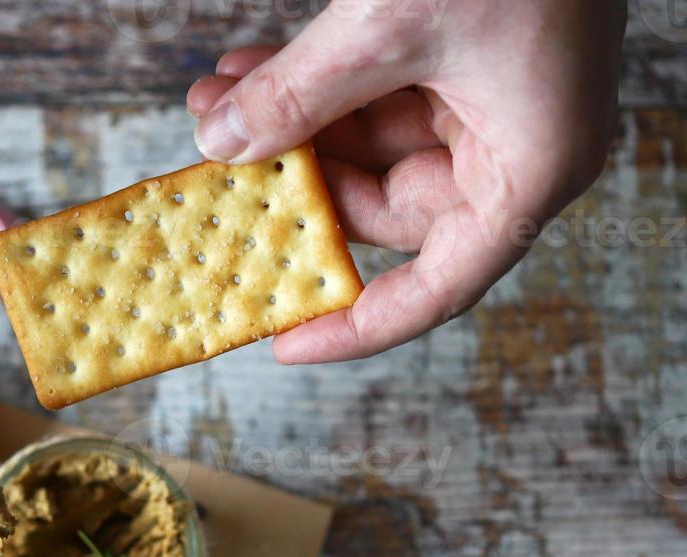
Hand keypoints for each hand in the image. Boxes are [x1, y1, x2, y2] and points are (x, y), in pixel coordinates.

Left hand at [188, 0, 623, 362]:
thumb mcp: (390, 24)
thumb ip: (300, 93)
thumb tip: (221, 145)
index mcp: (529, 170)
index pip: (436, 287)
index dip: (355, 324)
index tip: (282, 340)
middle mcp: (514, 149)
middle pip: (385, 210)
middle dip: (293, 185)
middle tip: (216, 169)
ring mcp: (488, 102)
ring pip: (368, 147)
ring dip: (290, 124)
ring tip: (211, 101)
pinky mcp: (463, 58)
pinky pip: (375, 94)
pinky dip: (314, 84)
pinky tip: (246, 70)